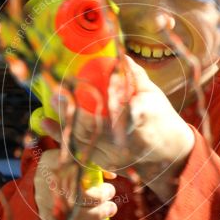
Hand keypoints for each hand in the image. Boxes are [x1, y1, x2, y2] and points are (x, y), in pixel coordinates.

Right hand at [33, 149, 118, 219]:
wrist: (33, 181)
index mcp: (60, 176)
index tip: (109, 189)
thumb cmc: (56, 166)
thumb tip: (112, 175)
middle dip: (102, 208)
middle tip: (112, 205)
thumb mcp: (70, 157)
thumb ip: (91, 165)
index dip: (101, 193)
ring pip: (79, 219)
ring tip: (109, 213)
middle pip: (83, 207)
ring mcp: (53, 208)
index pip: (84, 191)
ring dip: (99, 218)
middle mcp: (55, 194)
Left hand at [41, 56, 194, 202]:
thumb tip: (120, 56)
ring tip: (49, 107)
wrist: (171, 156)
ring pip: (84, 138)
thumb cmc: (163, 120)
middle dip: (70, 109)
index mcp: (140, 115)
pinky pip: (81, 150)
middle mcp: (126, 138)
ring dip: (62, 124)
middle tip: (54, 95)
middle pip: (92, 123)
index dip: (89, 97)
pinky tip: (49, 125)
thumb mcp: (155, 96)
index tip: (73, 85)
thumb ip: (135, 77)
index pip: (110, 104)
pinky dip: (63, 138)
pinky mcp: (108, 163)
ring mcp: (116, 153)